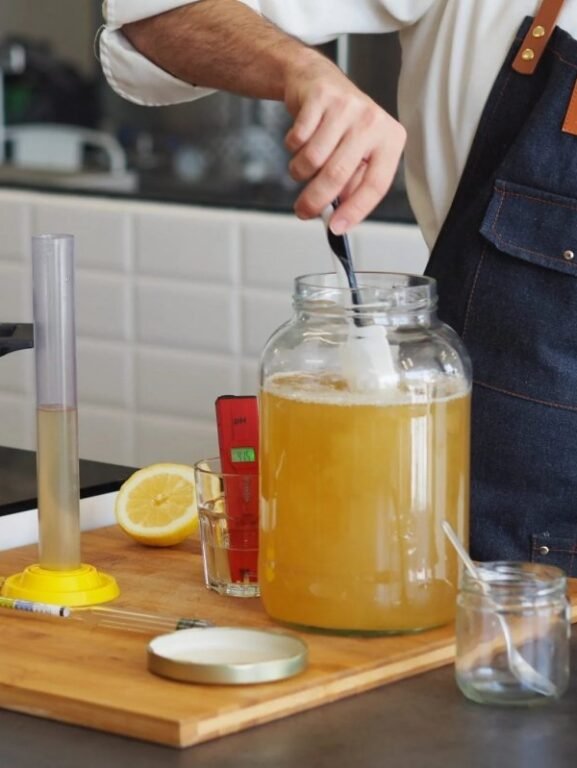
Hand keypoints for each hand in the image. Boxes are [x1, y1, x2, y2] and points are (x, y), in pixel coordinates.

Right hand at [284, 52, 405, 233]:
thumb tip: (338, 216)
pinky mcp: (320, 98)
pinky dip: (292, 148)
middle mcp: (372, 121)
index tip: (337, 228)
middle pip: (338, 175)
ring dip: (300, 171)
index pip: (375, 185)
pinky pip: (297, 140)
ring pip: (312, 160)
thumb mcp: (357, 154)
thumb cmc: (341, 124)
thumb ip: (351, 185)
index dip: (354, 211)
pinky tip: (300, 139)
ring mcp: (346, 107)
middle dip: (315, 200)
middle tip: (304, 211)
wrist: (316, 80)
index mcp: (390, 139)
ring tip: (304, 164)